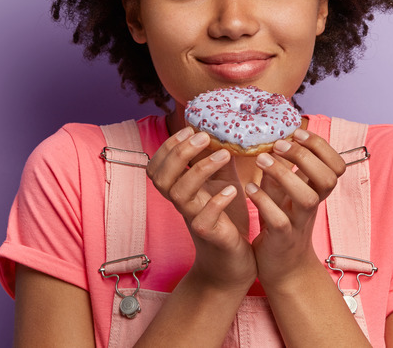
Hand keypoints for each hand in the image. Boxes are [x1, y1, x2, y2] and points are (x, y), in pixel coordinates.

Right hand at [146, 127, 256, 289]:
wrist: (234, 264)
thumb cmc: (228, 220)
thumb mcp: (224, 183)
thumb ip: (219, 160)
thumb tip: (223, 129)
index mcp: (183, 190)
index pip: (158, 167)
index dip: (168, 147)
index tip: (189, 128)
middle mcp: (184, 205)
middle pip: (162, 177)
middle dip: (180, 153)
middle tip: (203, 136)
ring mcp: (194, 220)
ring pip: (180, 194)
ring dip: (200, 170)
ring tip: (224, 154)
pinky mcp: (211, 236)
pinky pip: (204, 219)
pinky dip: (217, 202)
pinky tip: (233, 191)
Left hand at [246, 128, 345, 286]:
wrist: (284, 268)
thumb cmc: (282, 223)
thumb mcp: (283, 193)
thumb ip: (281, 170)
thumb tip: (272, 139)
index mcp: (316, 192)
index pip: (336, 165)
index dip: (321, 146)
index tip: (297, 133)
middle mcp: (313, 206)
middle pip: (327, 178)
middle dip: (305, 156)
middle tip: (279, 145)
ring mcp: (300, 223)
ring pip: (307, 198)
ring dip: (285, 175)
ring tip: (262, 160)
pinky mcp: (282, 239)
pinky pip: (279, 220)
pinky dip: (264, 201)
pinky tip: (249, 189)